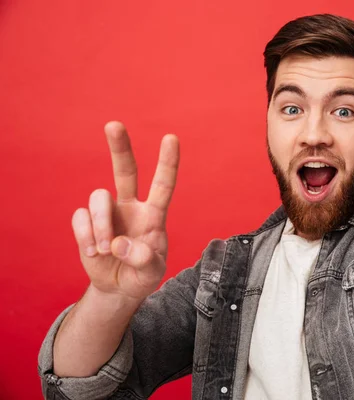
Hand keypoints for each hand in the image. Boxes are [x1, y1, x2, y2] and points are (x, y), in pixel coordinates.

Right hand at [71, 121, 179, 301]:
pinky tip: (93, 252)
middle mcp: (131, 207)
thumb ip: (143, 260)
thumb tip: (119, 243)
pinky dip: (85, 236)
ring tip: (105, 250)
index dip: (167, 162)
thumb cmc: (141, 276)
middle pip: (125, 171)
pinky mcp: (87, 222)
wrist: (118, 288)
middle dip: (119, 148)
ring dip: (101, 226)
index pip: (163, 185)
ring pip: (99, 199)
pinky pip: (80, 217)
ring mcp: (108, 213)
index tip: (171, 137)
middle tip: (114, 125)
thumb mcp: (152, 274)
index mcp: (154, 215)